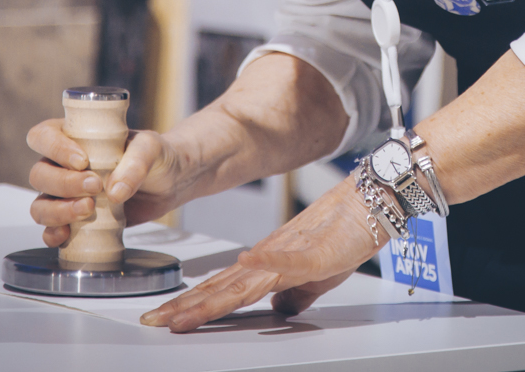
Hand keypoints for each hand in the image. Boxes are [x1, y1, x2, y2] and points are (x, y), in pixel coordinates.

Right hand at [26, 118, 190, 247]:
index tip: (82, 161)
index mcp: (76, 137)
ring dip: (57, 211)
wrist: (173, 182)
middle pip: (39, 174)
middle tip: (95, 187)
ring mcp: (67, 194)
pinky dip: (53, 234)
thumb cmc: (158, 156)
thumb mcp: (152, 148)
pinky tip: (67, 234)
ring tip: (88, 210)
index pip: (43, 136)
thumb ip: (136, 163)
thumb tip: (115, 192)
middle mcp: (64, 165)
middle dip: (63, 184)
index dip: (55, 148)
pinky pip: (50, 229)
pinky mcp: (76, 219)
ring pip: (40, 204)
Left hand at [140, 175, 380, 331]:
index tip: (165, 319)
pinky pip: (286, 257)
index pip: (221, 290)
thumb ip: (293, 294)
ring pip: (242, 280)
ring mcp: (287, 255)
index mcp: (266, 265)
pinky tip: (247, 262)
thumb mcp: (315, 276)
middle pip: (221, 289)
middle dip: (186, 307)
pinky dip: (265, 261)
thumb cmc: (345, 234)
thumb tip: (278, 311)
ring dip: (211, 297)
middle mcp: (268, 259)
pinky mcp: (312, 251)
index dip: (192, 305)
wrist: (370, 202)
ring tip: (183, 311)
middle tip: (154, 321)